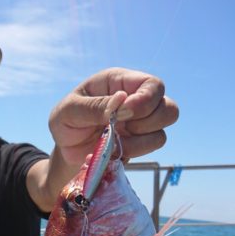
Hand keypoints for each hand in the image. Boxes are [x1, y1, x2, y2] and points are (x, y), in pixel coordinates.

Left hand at [48, 67, 178, 164]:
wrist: (65, 150)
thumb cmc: (66, 122)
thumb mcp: (69, 111)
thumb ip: (93, 106)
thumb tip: (121, 101)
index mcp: (120, 82)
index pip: (153, 85)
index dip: (145, 101)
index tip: (123, 114)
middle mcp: (136, 100)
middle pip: (169, 109)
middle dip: (146, 123)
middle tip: (118, 127)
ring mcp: (141, 123)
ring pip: (163, 132)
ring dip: (139, 142)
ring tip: (114, 142)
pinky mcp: (139, 143)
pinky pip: (152, 149)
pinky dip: (135, 152)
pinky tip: (115, 151)